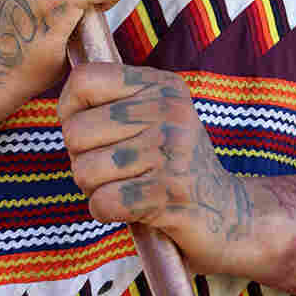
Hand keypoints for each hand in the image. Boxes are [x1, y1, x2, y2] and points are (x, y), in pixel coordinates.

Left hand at [58, 62, 252, 274]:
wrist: (232, 216)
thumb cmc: (174, 166)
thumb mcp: (155, 118)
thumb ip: (114, 102)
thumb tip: (63, 102)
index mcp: (161, 85)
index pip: (84, 79)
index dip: (69, 109)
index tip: (85, 132)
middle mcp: (168, 110)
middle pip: (76, 130)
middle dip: (80, 158)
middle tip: (109, 170)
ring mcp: (172, 150)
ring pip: (84, 170)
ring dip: (93, 189)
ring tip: (122, 188)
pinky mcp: (170, 192)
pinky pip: (103, 202)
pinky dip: (105, 211)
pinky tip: (129, 209)